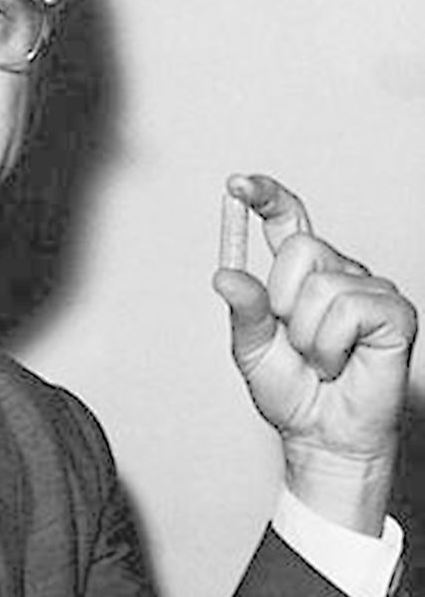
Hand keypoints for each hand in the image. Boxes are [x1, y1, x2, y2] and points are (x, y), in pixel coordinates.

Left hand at [212, 174, 416, 535]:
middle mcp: (338, 272)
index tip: (238, 184)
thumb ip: (242, 309)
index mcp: (300, 274)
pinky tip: (340, 361)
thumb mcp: (250, 348)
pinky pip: (348, 310)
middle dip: (282, 301)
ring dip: (306, 335)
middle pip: (300, 248)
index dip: (266, 196)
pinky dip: (331, 345)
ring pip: (321, 285)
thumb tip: (224, 275)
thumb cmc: (291, 391)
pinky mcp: (395, 313)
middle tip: (292, 339)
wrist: (321, 435)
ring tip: (318, 357)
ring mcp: (369, 289)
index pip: (287, 220)